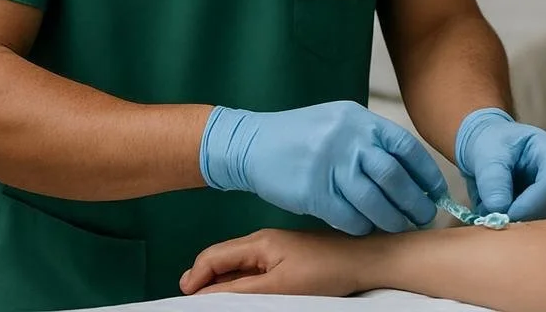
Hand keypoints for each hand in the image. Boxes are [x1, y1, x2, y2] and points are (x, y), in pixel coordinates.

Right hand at [180, 229, 362, 297]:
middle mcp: (262, 242)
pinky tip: (238, 297)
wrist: (363, 259)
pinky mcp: (286, 259)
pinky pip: (252, 271)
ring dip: (219, 283)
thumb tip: (206, 294)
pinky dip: (238, 284)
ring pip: (236, 266)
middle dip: (202, 280)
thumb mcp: (279, 286)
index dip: (194, 277)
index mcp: (258, 242)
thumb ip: (241, 289)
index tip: (181, 299)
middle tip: (189, 304)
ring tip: (209, 303)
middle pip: (222, 259)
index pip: (213, 256)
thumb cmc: (324, 271)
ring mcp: (274, 250)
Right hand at [200, 101, 446, 234]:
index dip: (425, 173)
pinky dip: (363, 226)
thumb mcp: (339, 121)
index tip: (436, 191)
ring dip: (392, 219)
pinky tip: (367, 228)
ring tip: (399, 227)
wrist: (255, 143)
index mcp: (358, 119)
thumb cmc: (301, 134)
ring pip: (374, 201)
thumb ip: (370, 139)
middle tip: (424, 216)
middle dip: (414, 201)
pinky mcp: (313, 191)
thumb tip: (409, 169)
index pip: (404, 146)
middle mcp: (347, 139)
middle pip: (394, 176)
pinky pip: (348, 217)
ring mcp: (329, 164)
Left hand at [455, 108, 545, 219]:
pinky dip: (515, 230)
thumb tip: (499, 209)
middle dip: (522, 218)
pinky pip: (536, 233)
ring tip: (490, 213)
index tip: (504, 215)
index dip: (531, 203)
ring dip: (517, 226)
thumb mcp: (487, 153)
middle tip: (492, 220)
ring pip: (545, 227)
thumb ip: (492, 179)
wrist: (492, 153)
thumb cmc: (493, 145)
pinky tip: (498, 218)